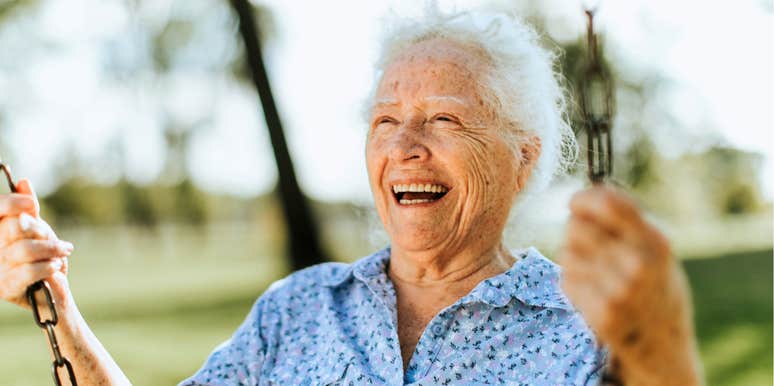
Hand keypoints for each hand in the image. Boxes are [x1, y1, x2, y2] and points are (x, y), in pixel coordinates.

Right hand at [0, 179, 73, 308]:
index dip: (11, 203)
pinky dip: (46, 267)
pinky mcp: (5, 288)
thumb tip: (23, 181)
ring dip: (51, 249)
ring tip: (64, 252)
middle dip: (40, 230)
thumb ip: (28, 208)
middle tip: (61, 241)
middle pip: (13, 227)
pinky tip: (56, 267)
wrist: (50, 293)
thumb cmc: (41, 257)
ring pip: (23, 250)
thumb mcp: (37, 230)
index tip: (31, 205)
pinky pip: (27, 272)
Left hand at [560, 186, 701, 385]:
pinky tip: (592, 292)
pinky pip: (566, 281)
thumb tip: (591, 190)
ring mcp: (621, 292)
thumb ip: (627, 221)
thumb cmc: (654, 285)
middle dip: (576, 230)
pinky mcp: (602, 315)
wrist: (664, 343)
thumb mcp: (655, 248)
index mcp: (656, 241)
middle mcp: (640, 264)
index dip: (584, 198)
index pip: (609, 203)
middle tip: (589, 245)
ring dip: (573, 259)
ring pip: (567, 254)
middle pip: (577, 226)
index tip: (575, 202)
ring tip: (596, 273)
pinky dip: (572, 283)